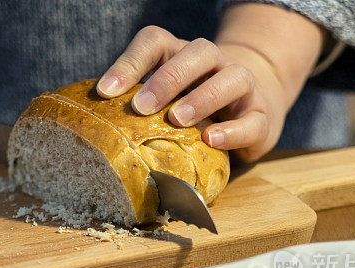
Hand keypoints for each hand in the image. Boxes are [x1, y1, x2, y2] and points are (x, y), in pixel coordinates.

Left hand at [96, 6, 322, 161]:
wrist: (251, 110)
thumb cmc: (193, 107)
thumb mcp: (164, 101)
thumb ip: (137, 106)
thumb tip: (93, 126)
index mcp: (181, 55)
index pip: (154, 42)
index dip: (128, 63)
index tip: (104, 92)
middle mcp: (212, 63)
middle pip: (195, 54)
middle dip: (166, 79)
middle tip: (140, 106)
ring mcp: (241, 86)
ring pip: (230, 78)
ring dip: (202, 97)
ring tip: (176, 119)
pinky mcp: (261, 116)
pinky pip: (251, 120)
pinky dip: (232, 130)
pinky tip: (210, 140)